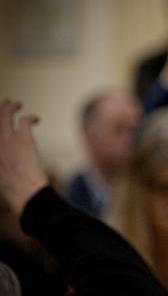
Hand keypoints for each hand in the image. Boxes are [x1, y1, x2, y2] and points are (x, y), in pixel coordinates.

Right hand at [0, 100, 47, 215]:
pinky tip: (36, 119)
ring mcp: (6, 139)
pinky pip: (24, 120)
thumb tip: (6, 164)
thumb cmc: (12, 189)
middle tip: (7, 103)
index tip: (2, 128)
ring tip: (17, 104)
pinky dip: (30, 117)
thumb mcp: (1, 176)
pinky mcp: (23, 139)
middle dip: (0, 109)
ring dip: (10, 106)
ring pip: (5, 114)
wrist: (22, 191)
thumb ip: (4, 164)